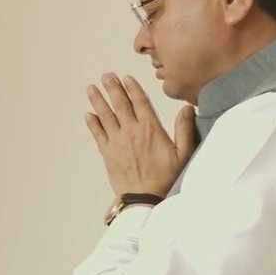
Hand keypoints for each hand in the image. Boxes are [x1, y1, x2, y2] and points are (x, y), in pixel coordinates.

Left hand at [84, 73, 196, 197]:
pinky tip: (88, 115)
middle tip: (106, 76)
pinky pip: (98, 135)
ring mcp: (117, 141)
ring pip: (106, 116)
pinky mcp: (107, 153)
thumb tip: (187, 108)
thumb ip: (184, 129)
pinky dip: (93, 124)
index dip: (132, 88)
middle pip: (120, 104)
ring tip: (91, 89)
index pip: (140, 102)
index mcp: (151, 128)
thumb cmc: (167, 177)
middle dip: (112, 88)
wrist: (146, 198)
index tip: (126, 78)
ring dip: (98, 101)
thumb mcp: (183, 153)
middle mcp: (132, 131)